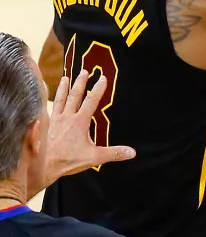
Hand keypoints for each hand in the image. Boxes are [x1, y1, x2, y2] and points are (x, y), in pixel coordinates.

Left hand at [44, 71, 135, 186]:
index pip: (92, 101)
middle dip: (80, 82)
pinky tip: (45, 98)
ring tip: (65, 78)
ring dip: (63, 88)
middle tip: (84, 71)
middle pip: (74, 96)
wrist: (42, 166)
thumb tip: (132, 152)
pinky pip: (48, 109)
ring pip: (59, 100)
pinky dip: (48, 101)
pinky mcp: (44, 125)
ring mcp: (54, 120)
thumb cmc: (67, 160)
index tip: (103, 77)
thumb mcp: (94, 157)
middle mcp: (67, 117)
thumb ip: (114, 153)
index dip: (98, 88)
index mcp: (80, 122)